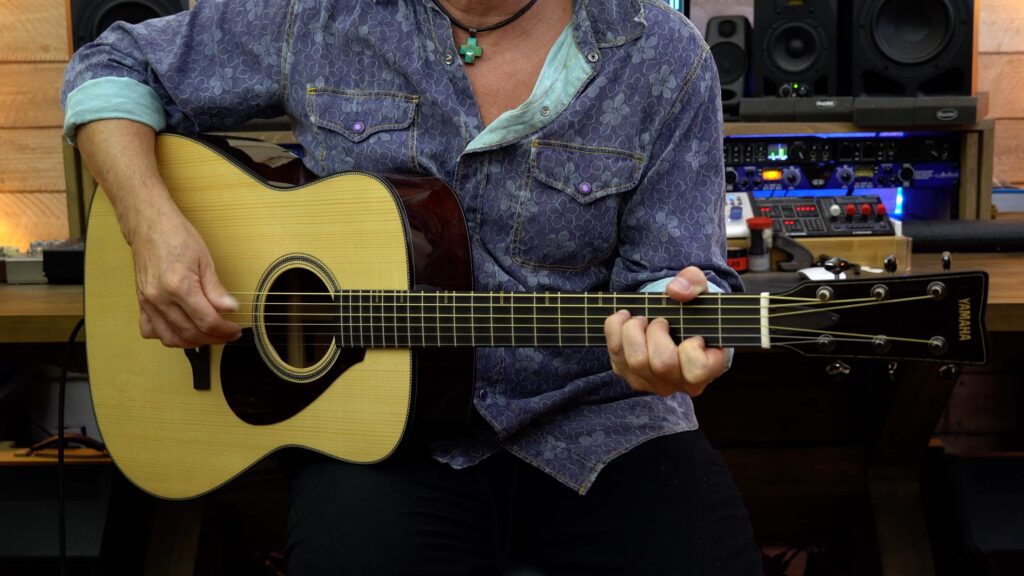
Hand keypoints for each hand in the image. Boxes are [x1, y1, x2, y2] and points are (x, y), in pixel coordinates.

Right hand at [131, 210, 240, 347]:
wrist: (149, 225)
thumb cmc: (176, 236)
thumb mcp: (205, 260)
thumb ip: (216, 290)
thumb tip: (230, 309)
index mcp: (178, 286)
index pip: (206, 321)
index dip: (224, 330)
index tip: (235, 330)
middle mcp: (159, 297)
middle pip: (190, 333)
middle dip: (213, 338)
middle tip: (227, 334)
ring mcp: (147, 302)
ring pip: (170, 338)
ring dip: (192, 342)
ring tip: (209, 335)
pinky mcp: (141, 302)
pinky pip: (151, 330)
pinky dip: (167, 336)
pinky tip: (182, 330)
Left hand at [603, 266, 727, 396]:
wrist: (674, 322)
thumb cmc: (692, 311)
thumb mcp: (700, 290)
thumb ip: (694, 283)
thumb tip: (675, 290)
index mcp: (707, 369)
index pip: (698, 369)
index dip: (691, 347)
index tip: (693, 335)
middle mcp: (679, 383)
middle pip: (662, 364)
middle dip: (656, 332)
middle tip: (660, 321)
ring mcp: (653, 383)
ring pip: (635, 362)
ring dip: (633, 330)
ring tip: (641, 318)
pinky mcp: (630, 376)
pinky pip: (616, 355)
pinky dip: (615, 330)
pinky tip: (626, 319)